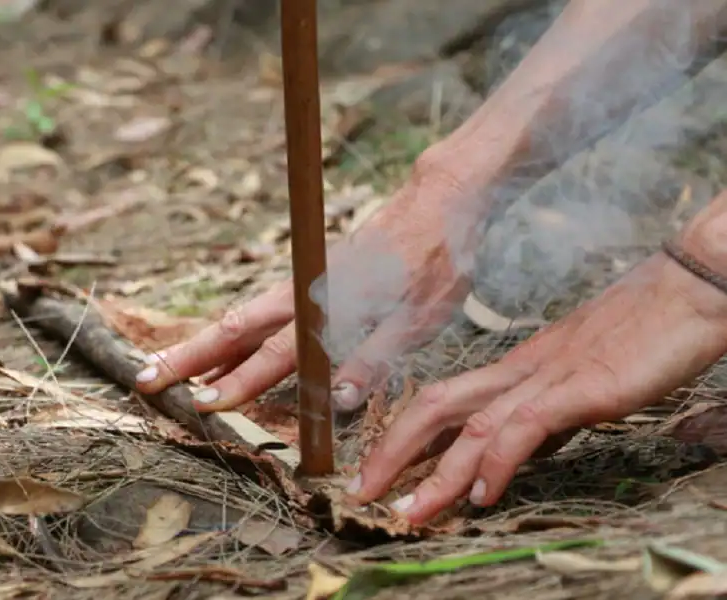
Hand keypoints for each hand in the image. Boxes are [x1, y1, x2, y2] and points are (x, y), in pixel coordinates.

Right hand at [134, 155, 478, 412]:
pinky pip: (257, 312)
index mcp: (332, 304)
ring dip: (200, 345)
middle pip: (235, 329)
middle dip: (189, 358)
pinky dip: (228, 334)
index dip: (240, 381)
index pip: (277, 352)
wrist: (440, 198)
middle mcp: (305, 292)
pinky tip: (219, 352)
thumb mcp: (420, 315)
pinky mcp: (308, 279)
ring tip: (163, 368)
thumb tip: (333, 400)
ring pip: (240, 318)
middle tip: (145, 381)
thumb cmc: (437, 258)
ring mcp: (302, 284)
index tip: (201, 404)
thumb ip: (375, 357)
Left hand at [348, 197, 726, 522]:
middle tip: (361, 491)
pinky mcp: (581, 387)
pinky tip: (483, 495)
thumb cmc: (644, 332)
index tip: (380, 470)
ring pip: (470, 423)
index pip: (444, 401)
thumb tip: (522, 445)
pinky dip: (498, 463)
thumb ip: (548, 412)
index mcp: (517, 367)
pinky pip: (525, 426)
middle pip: (435, 405)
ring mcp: (548, 376)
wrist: (691, 289)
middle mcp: (520, 370)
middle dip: (392, 450)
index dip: (405, 435)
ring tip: (408, 511)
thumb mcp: (582, 379)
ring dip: (434, 472)